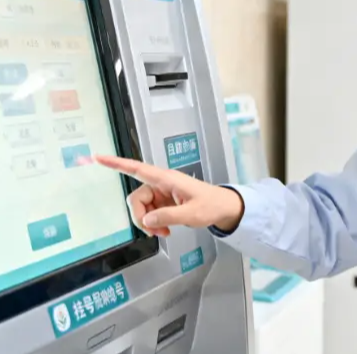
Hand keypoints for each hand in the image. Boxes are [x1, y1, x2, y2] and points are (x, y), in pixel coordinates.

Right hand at [94, 154, 244, 236]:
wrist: (224, 208)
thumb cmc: (211, 205)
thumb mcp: (192, 214)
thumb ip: (168, 217)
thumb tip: (147, 220)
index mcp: (166, 179)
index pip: (137, 168)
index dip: (116, 163)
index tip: (98, 157)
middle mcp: (161, 184)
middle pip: (136, 198)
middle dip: (140, 217)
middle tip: (153, 232)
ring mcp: (162, 193)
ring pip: (142, 208)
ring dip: (148, 223)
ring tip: (163, 233)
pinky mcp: (164, 203)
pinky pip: (150, 214)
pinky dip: (154, 224)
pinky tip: (165, 231)